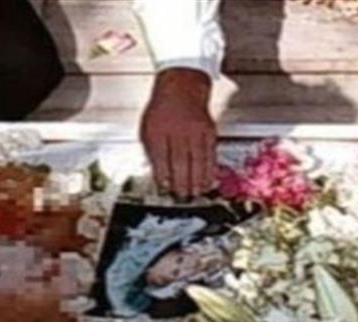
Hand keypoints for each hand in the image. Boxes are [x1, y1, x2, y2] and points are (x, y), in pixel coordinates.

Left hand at [140, 68, 216, 198]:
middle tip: (182, 197)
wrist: (182, 88)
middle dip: (181, 183)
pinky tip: (207, 180)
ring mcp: (195, 131)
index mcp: (157, 130)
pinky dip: (209, 170)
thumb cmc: (162, 110)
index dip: (163, 177)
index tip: (165, 190)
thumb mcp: (147, 129)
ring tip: (196, 193)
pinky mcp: (209, 132)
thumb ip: (152, 153)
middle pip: (180, 162)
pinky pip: (210, 155)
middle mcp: (177, 130)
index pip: (160, 159)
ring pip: (197, 161)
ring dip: (197, 181)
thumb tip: (159, 177)